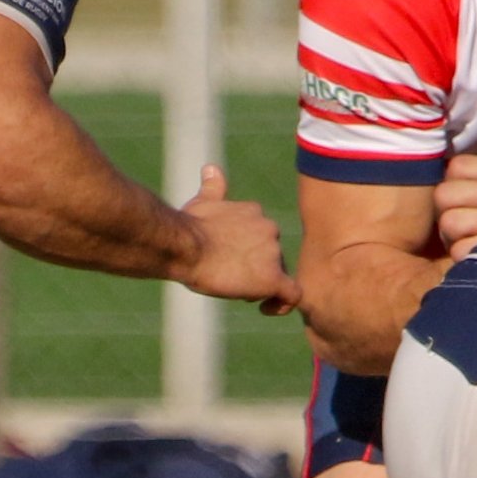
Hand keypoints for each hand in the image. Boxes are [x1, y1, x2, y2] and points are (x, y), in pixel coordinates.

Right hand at [177, 165, 299, 310]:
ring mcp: (273, 253)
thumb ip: (213, 190)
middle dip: (254, 268)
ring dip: (259, 284)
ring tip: (232, 287)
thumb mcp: (202, 202)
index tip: (230, 259)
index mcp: (254, 213)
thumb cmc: (188, 227)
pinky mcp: (272, 277)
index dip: (249, 250)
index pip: (261, 235)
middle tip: (227, 276)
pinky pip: (292, 295)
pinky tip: (265, 308)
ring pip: (277, 274)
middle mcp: (270, 229)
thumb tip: (211, 169)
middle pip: (271, 256)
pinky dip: (282, 304)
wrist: (185, 246)